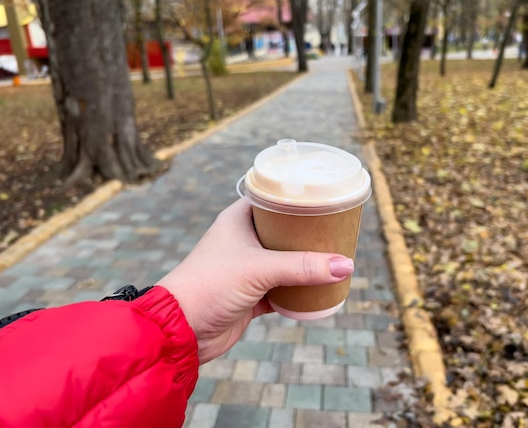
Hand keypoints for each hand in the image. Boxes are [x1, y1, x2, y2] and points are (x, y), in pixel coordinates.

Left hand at [157, 198, 354, 363]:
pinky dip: (298, 292)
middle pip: (282, 231)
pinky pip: (282, 290)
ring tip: (334, 258)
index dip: (296, 197)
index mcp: (237, 220)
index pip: (271, 198)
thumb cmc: (209, 285)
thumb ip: (303, 267)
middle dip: (307, 234)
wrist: (181, 330)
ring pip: (283, 261)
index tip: (323, 196)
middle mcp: (242, 241)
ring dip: (305, 264)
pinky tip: (319, 290)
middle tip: (335, 229)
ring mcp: (246, 269)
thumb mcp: (259, 270)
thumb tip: (346, 266)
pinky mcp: (250, 295)